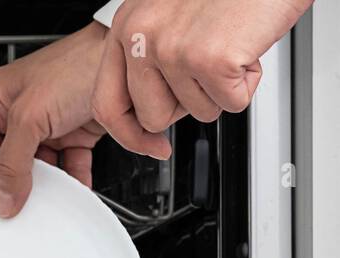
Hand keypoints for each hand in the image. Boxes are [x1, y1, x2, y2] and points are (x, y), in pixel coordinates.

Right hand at [0, 23, 109, 217]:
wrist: (127, 61)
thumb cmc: (77, 65)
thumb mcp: (30, 116)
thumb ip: (13, 162)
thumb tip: (5, 198)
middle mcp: (22, 111)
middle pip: (11, 161)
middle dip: (17, 183)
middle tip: (17, 204)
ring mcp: (50, 123)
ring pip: (41, 167)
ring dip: (47, 184)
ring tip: (47, 199)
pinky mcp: (76, 133)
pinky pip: (69, 165)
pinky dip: (73, 180)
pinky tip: (73, 190)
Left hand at [92, 0, 310, 157]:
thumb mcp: (168, 15)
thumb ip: (148, 59)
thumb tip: (147, 116)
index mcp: (127, 27)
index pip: (106, 103)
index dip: (129, 134)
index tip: (150, 145)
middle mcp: (141, 37)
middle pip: (153, 117)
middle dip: (187, 105)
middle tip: (208, 70)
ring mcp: (173, 49)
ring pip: (195, 112)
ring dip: (221, 89)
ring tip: (230, 46)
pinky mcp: (210, 59)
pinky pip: (230, 103)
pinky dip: (247, 83)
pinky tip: (247, 48)